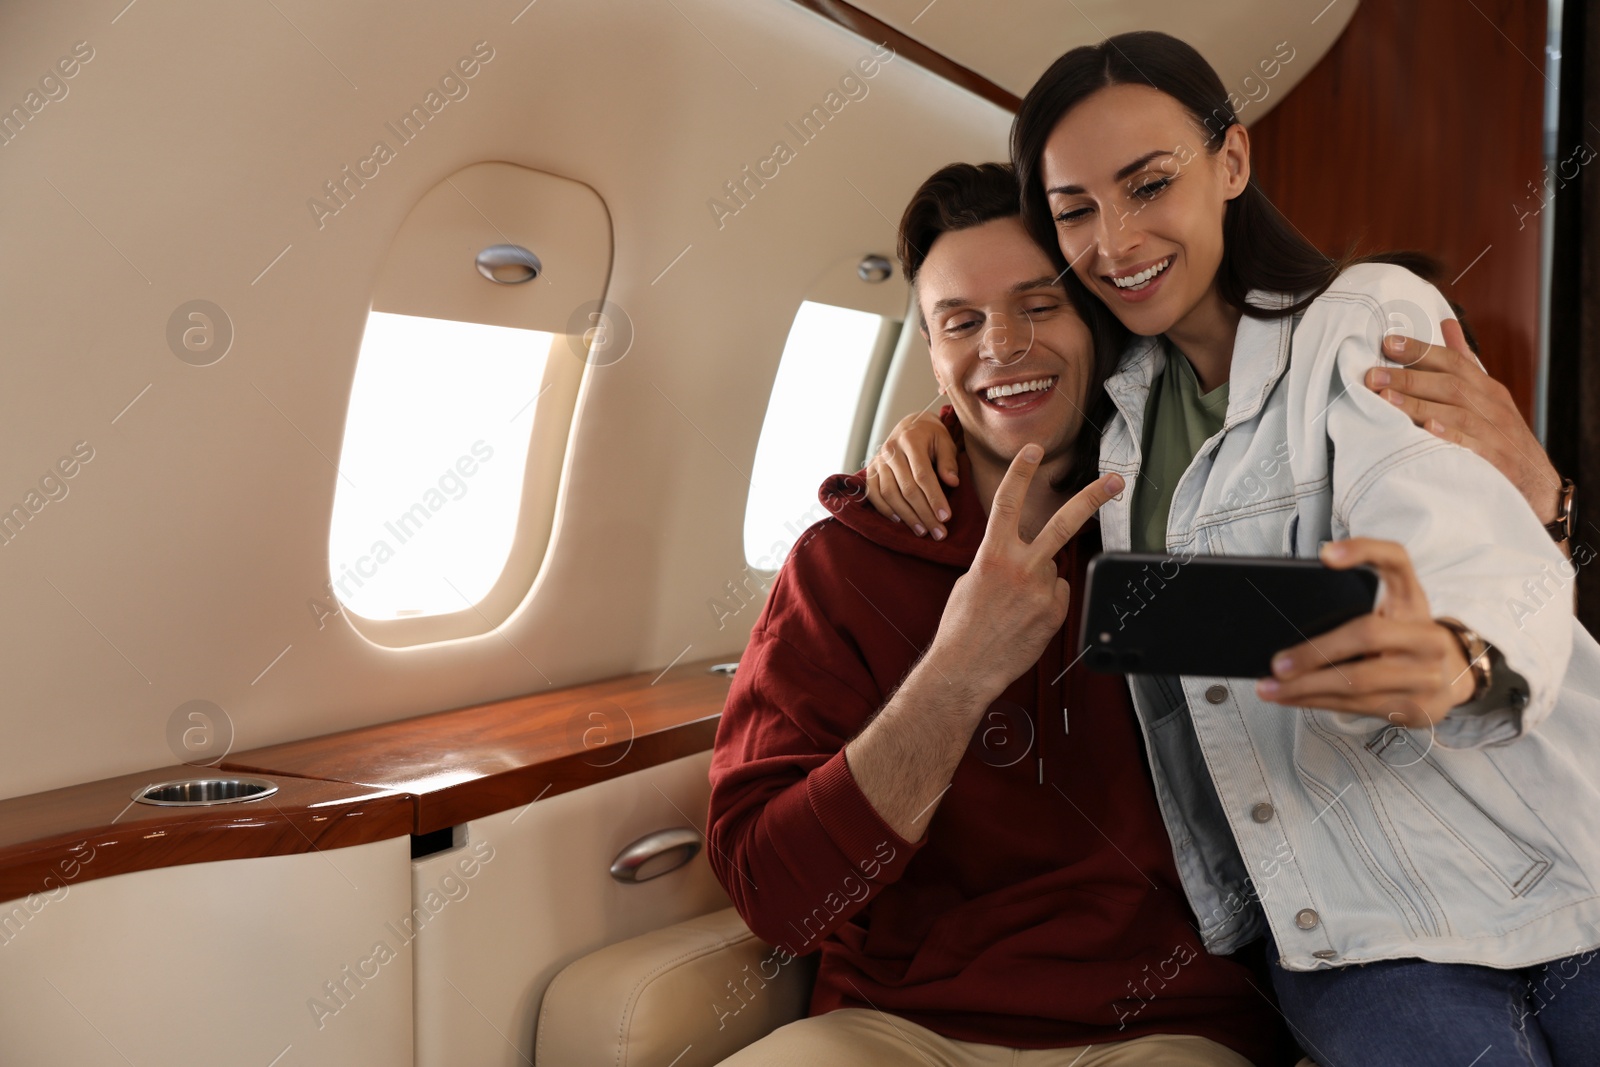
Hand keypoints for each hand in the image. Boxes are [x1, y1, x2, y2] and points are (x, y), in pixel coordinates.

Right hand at [864, 411, 958, 538]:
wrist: (909, 426)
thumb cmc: (931, 437)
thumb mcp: (945, 442)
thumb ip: (949, 462)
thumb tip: (953, 483)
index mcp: (911, 440)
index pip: (922, 474)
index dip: (934, 498)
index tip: (946, 517)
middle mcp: (891, 450)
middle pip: (907, 488)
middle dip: (924, 513)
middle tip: (938, 532)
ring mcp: (878, 461)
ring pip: (890, 494)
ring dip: (906, 516)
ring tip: (922, 531)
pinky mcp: (871, 470)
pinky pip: (873, 494)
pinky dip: (885, 510)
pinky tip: (900, 521)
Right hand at [925, 444, 1121, 696]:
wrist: (966, 667)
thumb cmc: (962, 625)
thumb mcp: (970, 580)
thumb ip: (998, 560)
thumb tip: (1021, 556)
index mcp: (992, 554)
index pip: (1008, 502)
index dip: (1021, 472)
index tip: (1035, 449)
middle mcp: (1020, 567)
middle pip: (1063, 523)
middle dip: (1092, 498)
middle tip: (1116, 481)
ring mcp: (1041, 591)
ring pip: (1054, 569)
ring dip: (1039, 582)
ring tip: (1014, 607)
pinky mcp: (1055, 613)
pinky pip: (1059, 595)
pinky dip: (1046, 603)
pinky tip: (1025, 620)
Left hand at [1256, 538, 1475, 727]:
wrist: (1452, 675)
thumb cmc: (1403, 634)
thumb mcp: (1392, 608)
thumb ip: (1354, 599)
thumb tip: (1289, 617)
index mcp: (1414, 600)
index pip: (1395, 561)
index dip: (1364, 551)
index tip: (1325, 555)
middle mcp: (1428, 635)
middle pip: (1366, 635)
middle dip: (1314, 652)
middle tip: (1277, 663)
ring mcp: (1428, 675)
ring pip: (1357, 682)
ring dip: (1305, 688)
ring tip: (1270, 688)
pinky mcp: (1417, 708)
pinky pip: (1357, 706)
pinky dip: (1317, 702)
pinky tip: (1292, 699)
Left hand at [1368, 322, 1563, 523]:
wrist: (1539, 485)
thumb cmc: (1502, 437)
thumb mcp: (1486, 397)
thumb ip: (1464, 362)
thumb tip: (1447, 324)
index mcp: (1487, 389)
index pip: (1453, 361)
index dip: (1421, 350)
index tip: (1387, 342)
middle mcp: (1492, 406)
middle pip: (1450, 384)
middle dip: (1409, 377)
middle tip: (1373, 374)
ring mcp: (1496, 433)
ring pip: (1457, 412)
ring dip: (1420, 404)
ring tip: (1386, 399)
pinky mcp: (1496, 461)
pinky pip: (1472, 446)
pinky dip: (1450, 435)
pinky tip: (1427, 429)